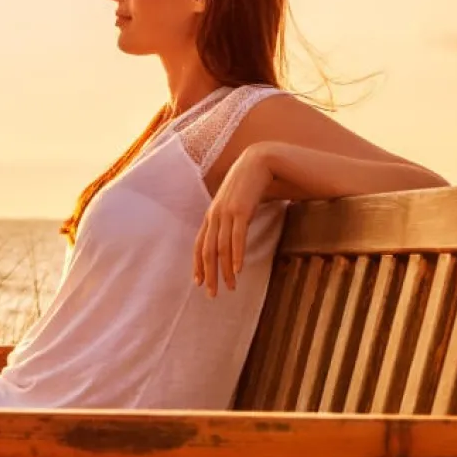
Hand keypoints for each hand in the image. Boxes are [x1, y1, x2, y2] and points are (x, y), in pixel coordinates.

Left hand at [194, 145, 274, 297]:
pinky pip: (237, 237)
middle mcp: (214, 216)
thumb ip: (230, 220)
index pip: (199, 246)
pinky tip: (239, 269)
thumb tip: (231, 238)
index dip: (197, 265)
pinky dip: (236, 254)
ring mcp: (226, 213)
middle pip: (208, 251)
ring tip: (231, 287)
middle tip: (212, 294)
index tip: (198, 283)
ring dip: (225, 270)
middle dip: (209, 275)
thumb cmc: (248, 186)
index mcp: (211, 216)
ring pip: (221, 248)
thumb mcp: (234, 204)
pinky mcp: (241, 210)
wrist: (259, 162)